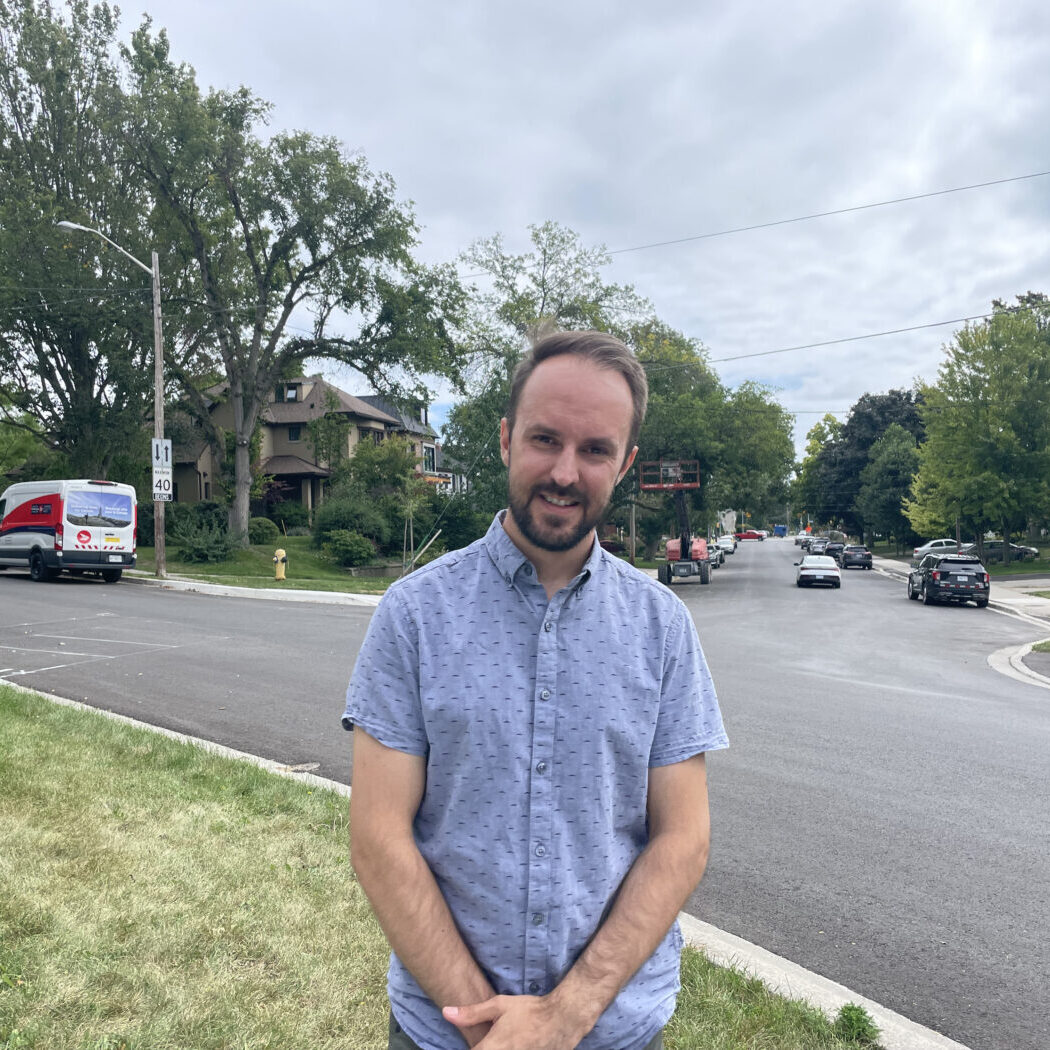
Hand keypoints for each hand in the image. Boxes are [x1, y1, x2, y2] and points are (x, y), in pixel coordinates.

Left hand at [443, 992, 593, 1049]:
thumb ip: (471, 1013)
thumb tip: (446, 1013)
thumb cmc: (529, 1010)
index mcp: (492, 1047)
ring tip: (505, 1040)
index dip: (472, 1048)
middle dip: (484, 1049)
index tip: (477, 1043)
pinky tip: (517, 1044)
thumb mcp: (499, 1005)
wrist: (562, 1018)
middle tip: (495, 1039)